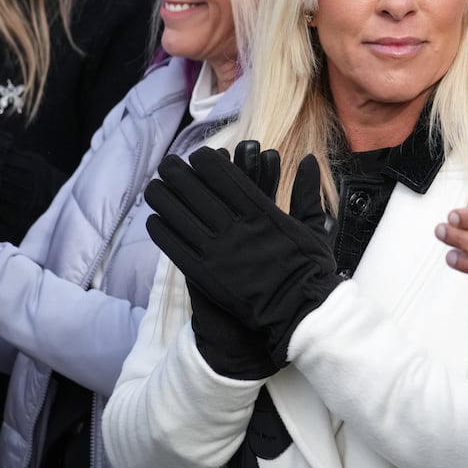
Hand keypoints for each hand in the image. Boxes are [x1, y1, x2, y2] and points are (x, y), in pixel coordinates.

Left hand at [146, 145, 336, 367]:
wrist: (298, 312)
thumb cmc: (310, 271)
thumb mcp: (314, 227)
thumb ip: (307, 193)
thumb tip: (307, 161)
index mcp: (262, 212)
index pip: (227, 178)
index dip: (207, 163)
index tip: (198, 155)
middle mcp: (237, 227)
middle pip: (198, 192)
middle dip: (179, 174)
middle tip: (167, 164)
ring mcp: (218, 251)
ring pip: (181, 217)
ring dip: (164, 199)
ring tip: (153, 187)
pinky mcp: (205, 275)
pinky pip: (176, 248)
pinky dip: (162, 233)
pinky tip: (153, 221)